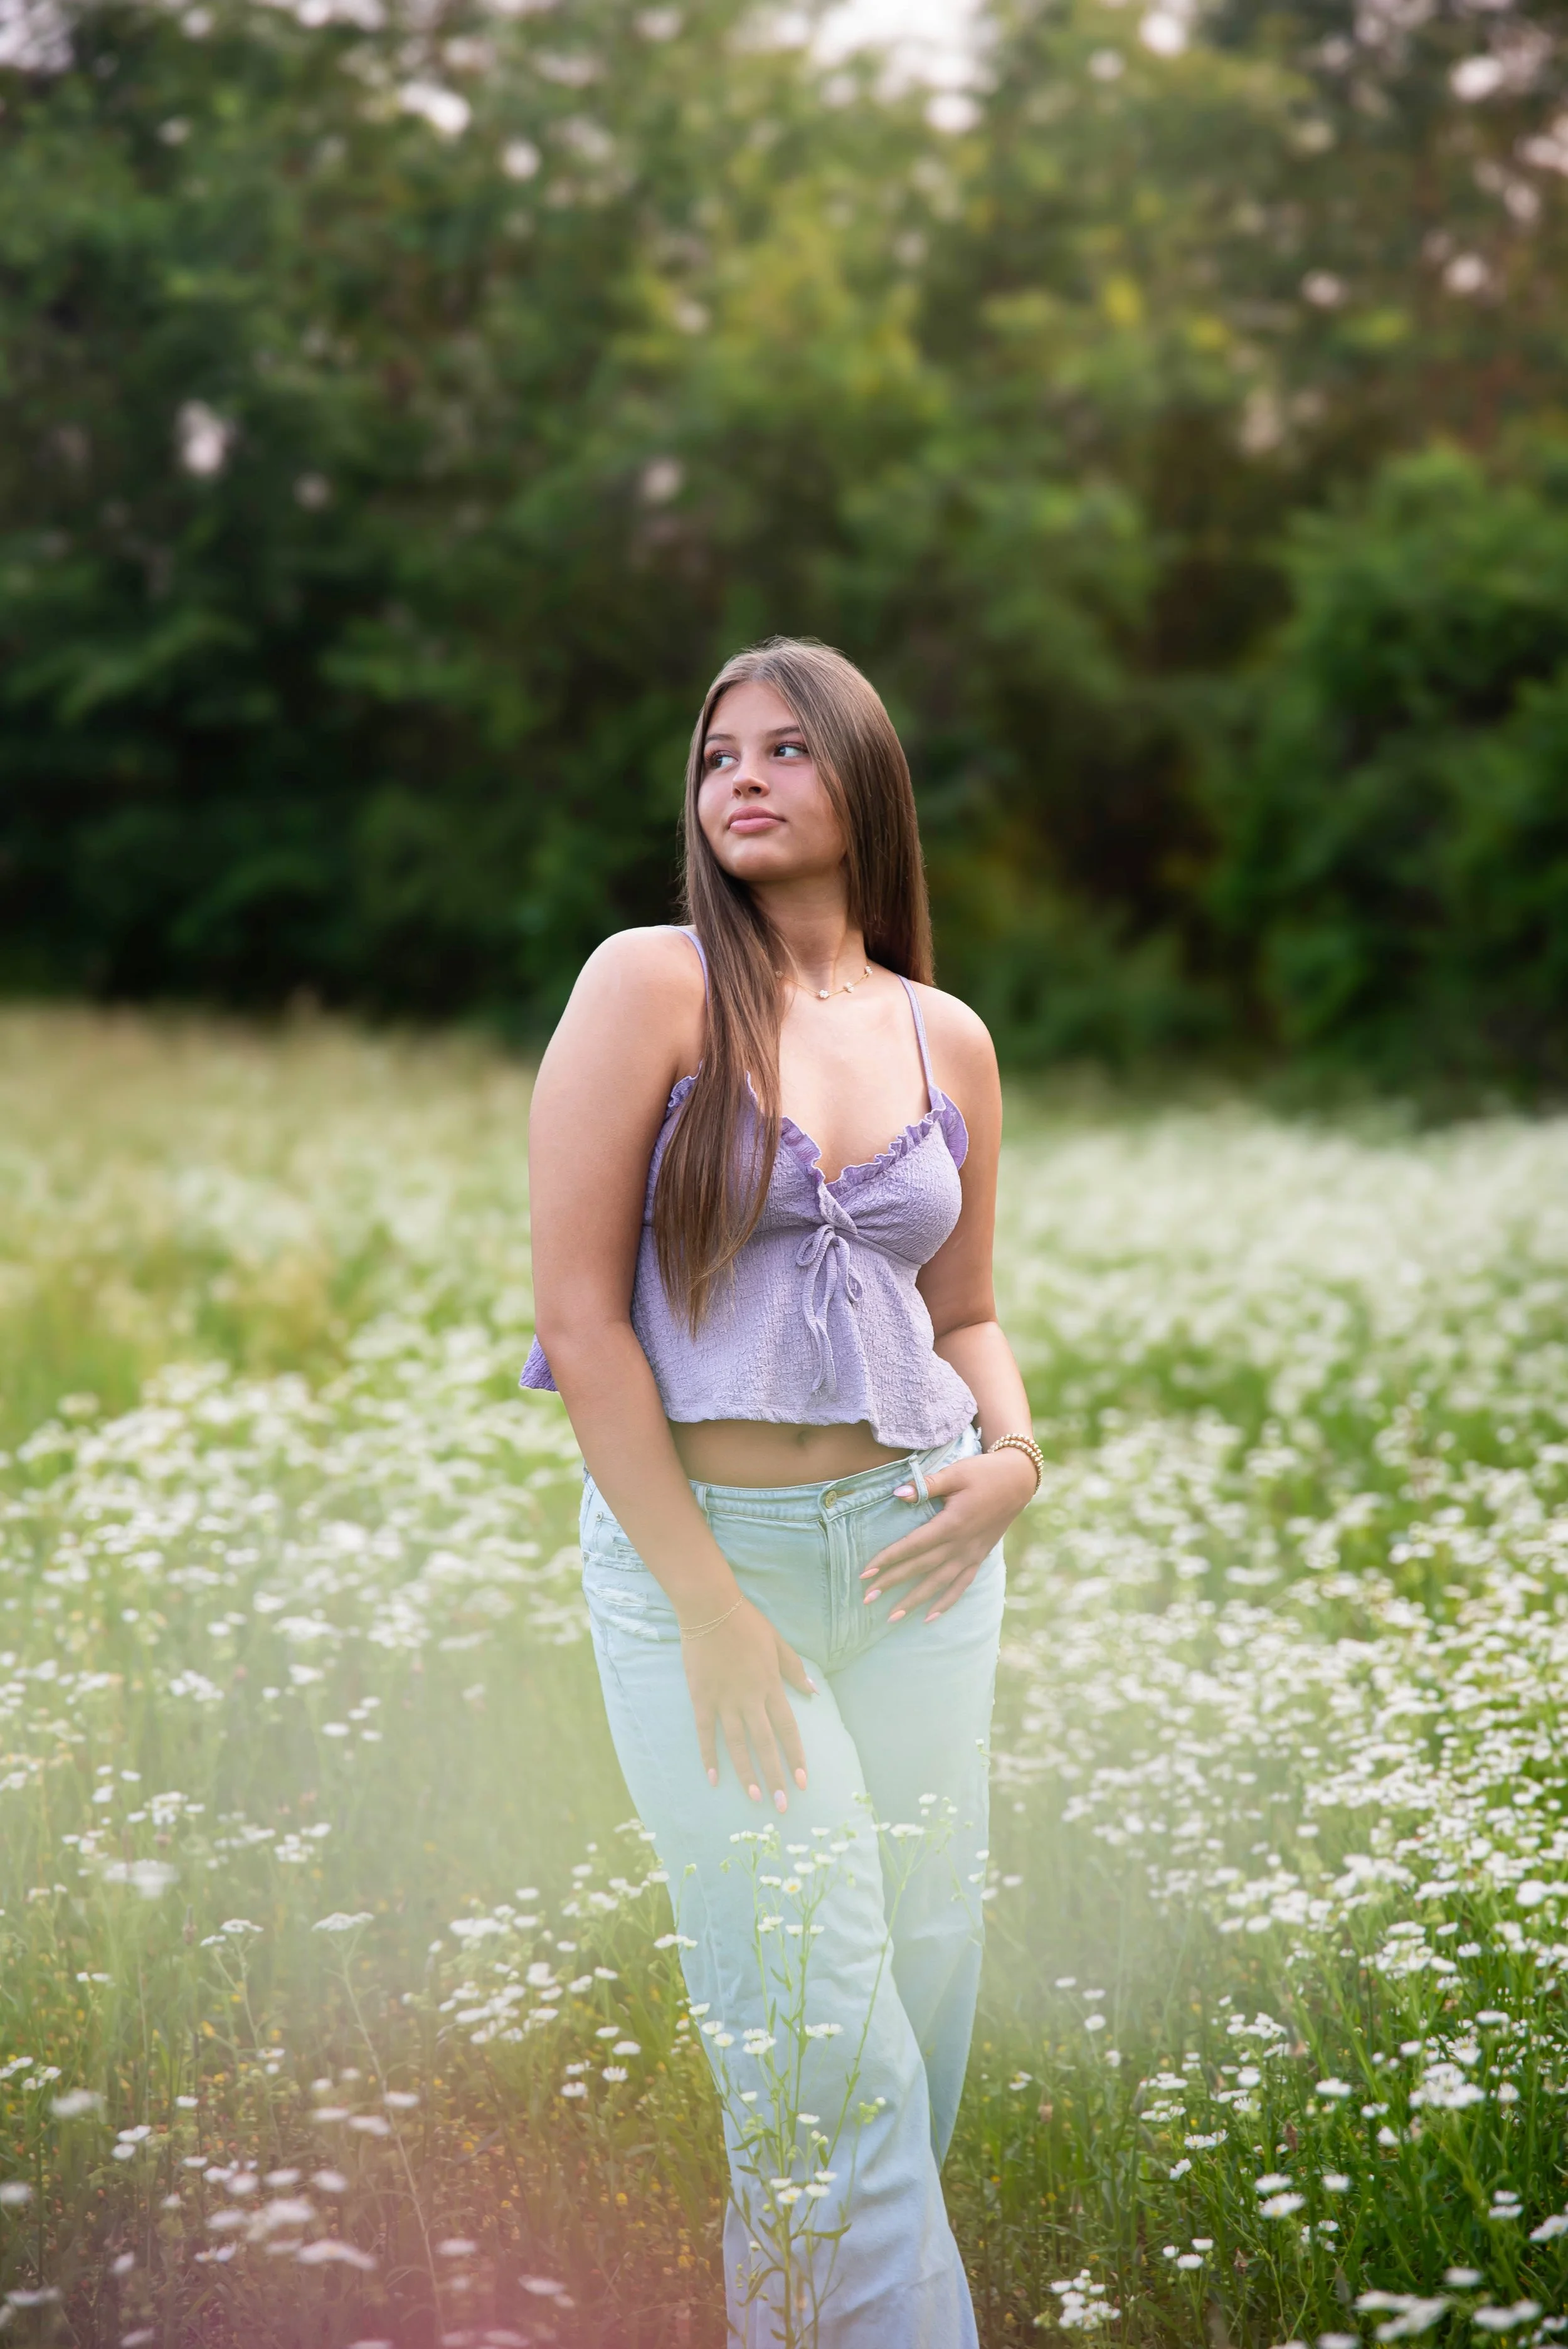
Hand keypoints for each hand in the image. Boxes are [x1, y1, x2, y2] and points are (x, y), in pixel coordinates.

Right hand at [683, 1597, 815, 1809]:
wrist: (710, 1608)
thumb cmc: (747, 1623)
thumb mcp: (779, 1643)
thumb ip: (795, 1670)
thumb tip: (814, 1693)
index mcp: (771, 1686)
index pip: (787, 1729)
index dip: (796, 1757)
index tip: (803, 1781)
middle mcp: (749, 1698)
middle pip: (765, 1744)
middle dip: (775, 1776)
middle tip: (782, 1805)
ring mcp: (723, 1700)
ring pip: (736, 1745)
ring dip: (746, 1773)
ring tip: (754, 1798)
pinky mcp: (701, 1698)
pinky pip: (705, 1732)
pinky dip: (708, 1755)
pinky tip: (712, 1777)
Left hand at [860, 1449, 1036, 1623]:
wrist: (1018, 1481)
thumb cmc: (983, 1474)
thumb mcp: (955, 1473)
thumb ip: (926, 1485)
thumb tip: (898, 1494)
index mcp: (952, 1523)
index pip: (913, 1545)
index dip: (889, 1559)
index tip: (866, 1573)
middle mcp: (960, 1544)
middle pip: (921, 1568)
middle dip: (892, 1583)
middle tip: (867, 1599)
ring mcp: (971, 1554)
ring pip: (939, 1583)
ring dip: (915, 1600)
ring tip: (892, 1617)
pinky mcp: (979, 1558)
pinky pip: (961, 1585)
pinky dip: (946, 1603)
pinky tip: (929, 1617)